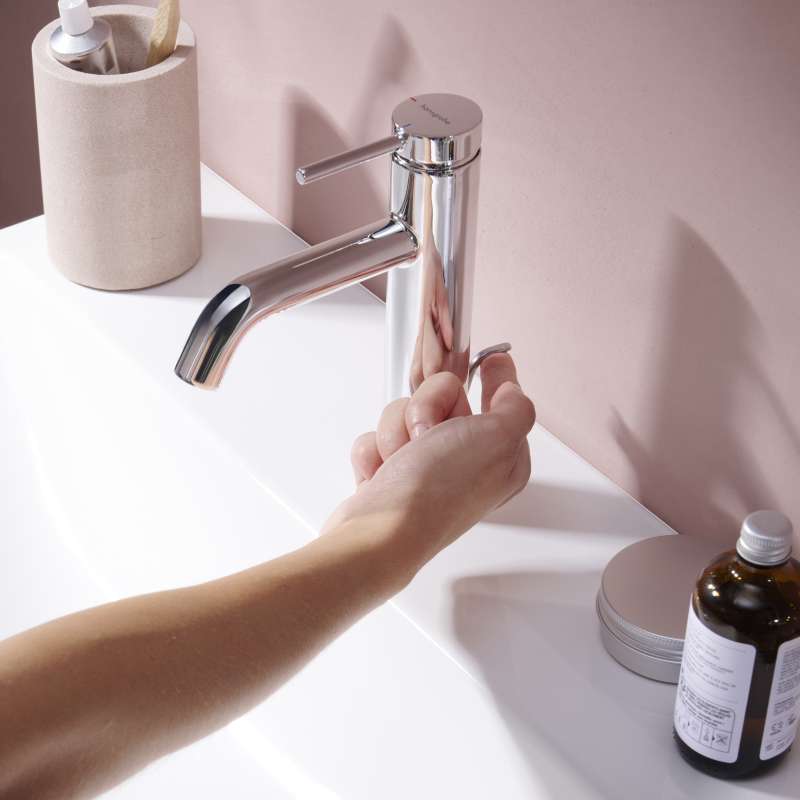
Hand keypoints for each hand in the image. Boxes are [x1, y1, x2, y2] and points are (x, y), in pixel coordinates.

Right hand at [322, 353, 534, 580]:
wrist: (382, 531)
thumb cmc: (437, 493)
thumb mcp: (497, 438)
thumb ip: (515, 406)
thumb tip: (512, 389)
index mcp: (500, 456)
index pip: (501, 403)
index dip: (494, 378)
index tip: (491, 359)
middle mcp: (464, 462)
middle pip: (444, 399)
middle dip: (426, 408)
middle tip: (426, 431)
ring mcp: (425, 468)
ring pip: (405, 413)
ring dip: (396, 431)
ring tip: (401, 458)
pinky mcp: (391, 474)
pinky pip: (378, 436)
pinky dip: (375, 451)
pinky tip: (382, 471)